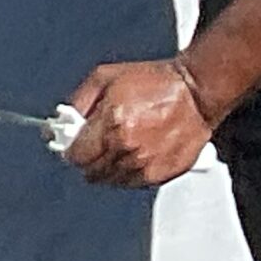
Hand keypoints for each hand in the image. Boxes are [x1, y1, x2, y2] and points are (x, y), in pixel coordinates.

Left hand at [64, 58, 216, 188]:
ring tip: (121, 143)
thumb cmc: (156, 80)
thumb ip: (80, 100)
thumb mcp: (107, 76)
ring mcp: (143, 164)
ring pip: (109, 180)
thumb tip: (64, 121)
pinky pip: (130, 183)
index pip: (75, 155)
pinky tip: (136, 152)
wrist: (196, 92)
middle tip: (97, 143)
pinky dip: (128, 172)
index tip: (73, 144)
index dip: (71, 149)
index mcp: (112, 123)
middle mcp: (126, 147)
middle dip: (89, 157)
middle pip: (90, 171)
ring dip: (108, 166)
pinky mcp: (158, 175)